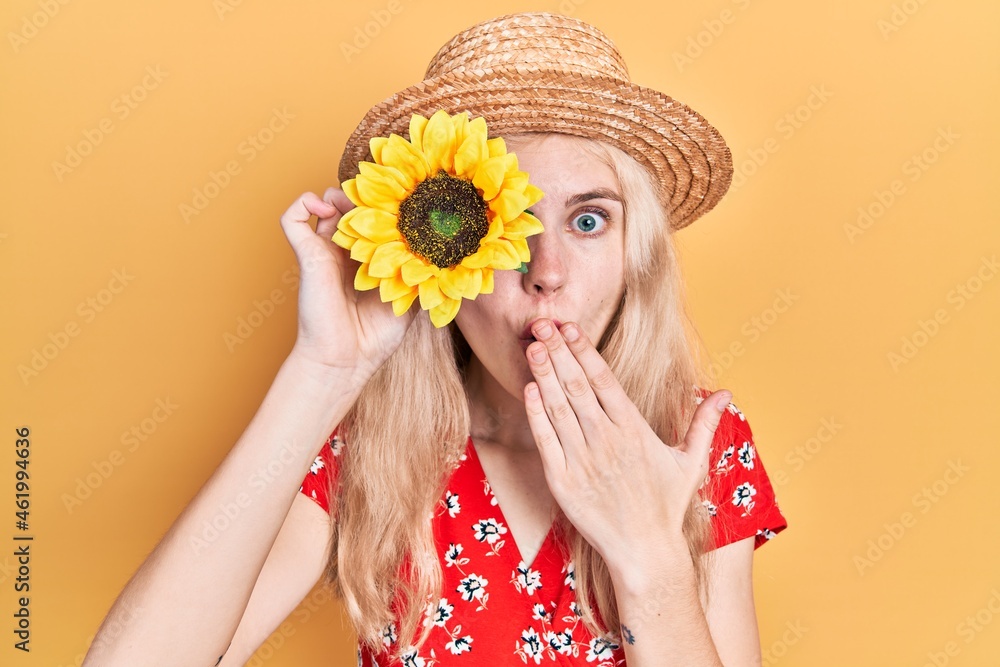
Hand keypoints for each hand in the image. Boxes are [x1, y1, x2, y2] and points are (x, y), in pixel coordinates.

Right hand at [279, 189, 415, 384]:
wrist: (348, 359)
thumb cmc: (376, 336)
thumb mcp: (411, 298)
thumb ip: (421, 272)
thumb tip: (441, 249)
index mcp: (368, 260)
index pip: (372, 221)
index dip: (382, 208)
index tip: (400, 202)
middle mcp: (344, 252)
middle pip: (348, 206)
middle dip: (363, 198)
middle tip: (380, 202)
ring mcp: (323, 251)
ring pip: (321, 204)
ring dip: (336, 195)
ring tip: (354, 206)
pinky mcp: (306, 255)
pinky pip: (291, 218)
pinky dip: (302, 203)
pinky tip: (324, 210)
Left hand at [521, 319, 729, 569]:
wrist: (644, 552)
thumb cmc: (665, 506)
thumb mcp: (690, 462)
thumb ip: (703, 423)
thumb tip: (726, 393)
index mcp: (634, 430)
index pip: (604, 380)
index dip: (584, 351)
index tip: (570, 328)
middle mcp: (607, 440)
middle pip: (577, 387)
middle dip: (557, 352)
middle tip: (542, 324)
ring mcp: (583, 460)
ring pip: (558, 408)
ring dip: (544, 375)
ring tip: (533, 346)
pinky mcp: (563, 482)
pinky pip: (546, 441)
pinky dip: (536, 415)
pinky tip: (529, 390)